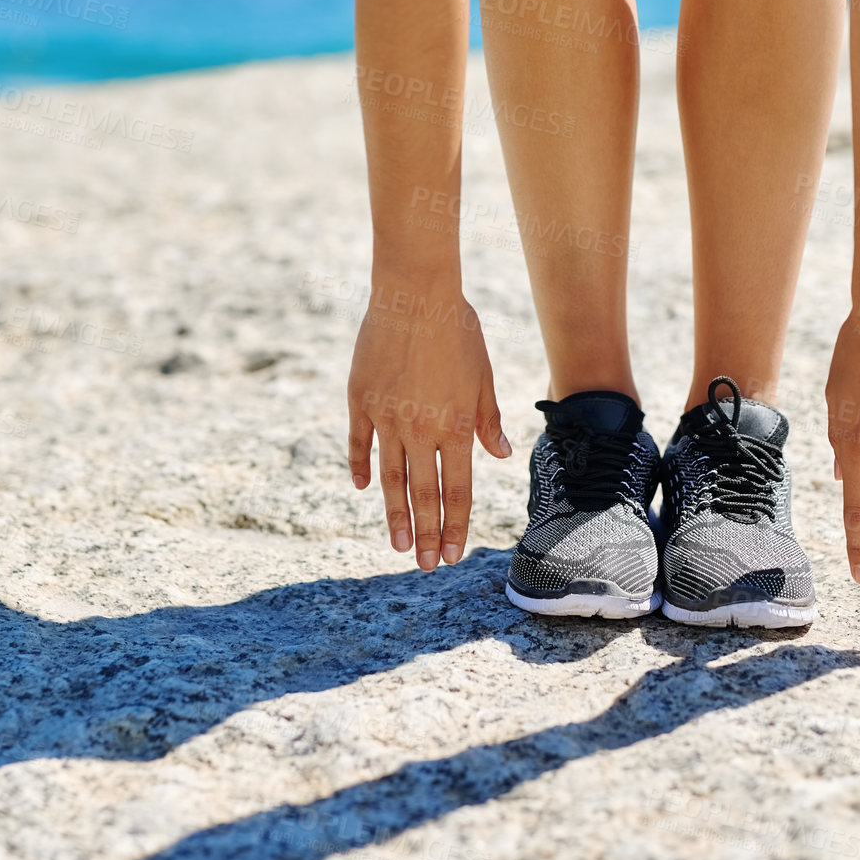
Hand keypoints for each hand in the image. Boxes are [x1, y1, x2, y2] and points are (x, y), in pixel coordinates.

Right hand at [347, 279, 509, 570]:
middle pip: (424, 494)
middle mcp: (420, 429)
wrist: (413, 293)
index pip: (458, 488)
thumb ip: (487, 419)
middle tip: (425, 566)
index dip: (457, 524)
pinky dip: (362, 467)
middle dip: (427, 534)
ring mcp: (386, 417)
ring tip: (398, 545)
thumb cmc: (456, 329)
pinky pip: (359, 443)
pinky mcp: (361, 400)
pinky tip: (364, 488)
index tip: (454, 554)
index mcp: (456, 425)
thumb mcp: (482, 375)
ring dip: (395, 515)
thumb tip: (500, 454)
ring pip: (390, 478)